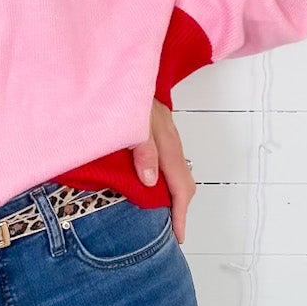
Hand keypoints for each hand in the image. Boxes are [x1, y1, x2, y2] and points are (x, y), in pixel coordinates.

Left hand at [130, 98, 196, 242]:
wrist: (123, 69)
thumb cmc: (129, 94)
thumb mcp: (134, 122)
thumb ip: (142, 149)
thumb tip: (150, 182)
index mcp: (168, 144)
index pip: (181, 187)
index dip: (180, 214)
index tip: (178, 236)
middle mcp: (170, 144)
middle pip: (183, 184)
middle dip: (179, 211)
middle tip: (170, 233)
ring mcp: (164, 140)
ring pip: (174, 175)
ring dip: (170, 198)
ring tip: (161, 218)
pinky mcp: (155, 136)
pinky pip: (165, 165)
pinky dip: (162, 183)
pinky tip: (149, 189)